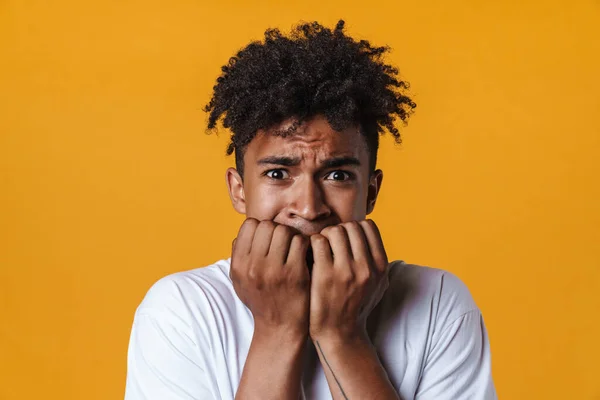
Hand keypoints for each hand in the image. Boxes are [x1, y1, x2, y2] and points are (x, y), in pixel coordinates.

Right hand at [230, 218, 310, 337]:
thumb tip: (242, 234)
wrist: (279, 328)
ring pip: (284, 231)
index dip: (260, 228)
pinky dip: (304, 244)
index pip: (249, 225)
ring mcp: (275, 270)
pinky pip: (300, 242)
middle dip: (277, 230)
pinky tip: (303, 254)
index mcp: (239, 265)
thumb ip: (237, 257)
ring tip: (293, 248)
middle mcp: (254, 267)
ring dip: (291, 236)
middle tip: (283, 243)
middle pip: (267, 225)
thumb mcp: (239, 281)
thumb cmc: (261, 300)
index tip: (267, 239)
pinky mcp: (295, 274)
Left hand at [308, 220, 389, 341]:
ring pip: (334, 230)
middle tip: (330, 244)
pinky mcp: (325, 275)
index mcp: (381, 266)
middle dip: (338, 231)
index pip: (369, 226)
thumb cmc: (356, 305)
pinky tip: (312, 255)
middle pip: (351, 226)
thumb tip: (368, 232)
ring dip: (325, 236)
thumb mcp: (378, 284)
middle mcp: (366, 267)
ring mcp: (346, 271)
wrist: (339, 333)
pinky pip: (318, 241)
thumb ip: (377, 260)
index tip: (346, 239)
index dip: (355, 228)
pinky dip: (313, 244)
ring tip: (321, 248)